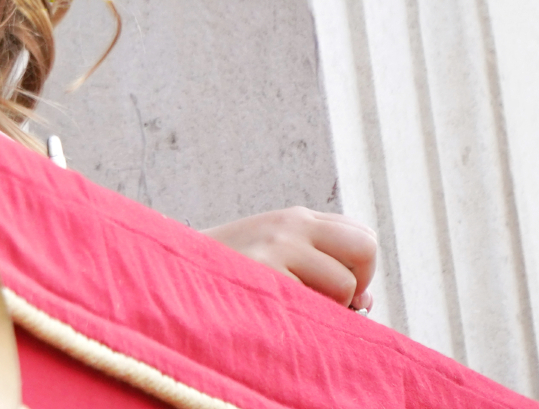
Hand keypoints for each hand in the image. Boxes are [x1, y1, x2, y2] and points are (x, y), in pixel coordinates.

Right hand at [202, 207, 377, 309]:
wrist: (171, 276)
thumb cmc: (228, 275)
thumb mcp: (274, 255)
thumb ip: (321, 267)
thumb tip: (367, 301)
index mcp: (295, 218)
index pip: (363, 236)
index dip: (359, 269)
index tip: (334, 288)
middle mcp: (290, 226)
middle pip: (366, 249)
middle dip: (358, 283)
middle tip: (328, 301)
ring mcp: (277, 248)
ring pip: (345, 285)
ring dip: (328, 308)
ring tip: (290, 308)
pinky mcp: (265, 275)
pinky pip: (316, 306)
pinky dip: (305, 319)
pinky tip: (277, 315)